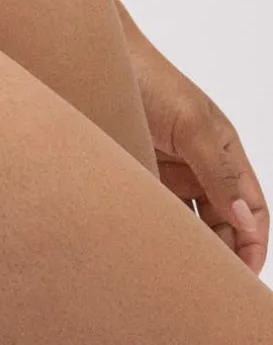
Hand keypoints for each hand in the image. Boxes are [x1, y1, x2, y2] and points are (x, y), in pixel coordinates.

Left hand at [115, 0, 266, 274]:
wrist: (92, 57)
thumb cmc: (149, 77)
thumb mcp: (191, 123)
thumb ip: (218, 173)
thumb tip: (247, 222)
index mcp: (225, 153)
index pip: (251, 209)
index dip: (253, 243)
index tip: (243, 275)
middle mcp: (199, 167)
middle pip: (221, 225)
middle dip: (220, 254)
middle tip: (206, 287)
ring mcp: (165, 174)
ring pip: (185, 224)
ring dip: (185, 247)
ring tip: (177, 276)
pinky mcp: (134, 176)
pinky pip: (150, 214)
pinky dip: (153, 234)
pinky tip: (148, 252)